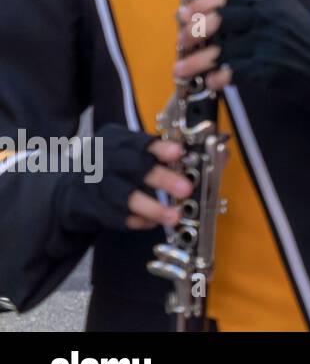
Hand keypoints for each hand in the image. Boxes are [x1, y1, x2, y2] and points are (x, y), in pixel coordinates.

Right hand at [55, 124, 191, 233]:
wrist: (64, 190)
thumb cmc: (107, 169)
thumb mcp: (124, 152)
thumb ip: (152, 155)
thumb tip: (192, 160)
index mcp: (114, 140)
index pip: (138, 141)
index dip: (159, 148)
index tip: (178, 153)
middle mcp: (101, 158)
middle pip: (132, 166)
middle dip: (161, 178)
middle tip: (185, 189)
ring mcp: (90, 182)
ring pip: (123, 196)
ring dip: (152, 207)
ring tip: (174, 216)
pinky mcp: (83, 206)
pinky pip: (112, 216)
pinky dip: (135, 221)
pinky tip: (151, 223)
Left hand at [175, 0, 309, 135]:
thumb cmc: (301, 41)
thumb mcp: (282, 12)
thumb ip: (251, 7)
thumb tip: (206, 11)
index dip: (199, 3)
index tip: (182, 13)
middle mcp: (269, 16)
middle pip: (219, 19)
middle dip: (192, 32)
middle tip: (180, 41)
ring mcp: (270, 42)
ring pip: (221, 49)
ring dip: (196, 61)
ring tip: (180, 69)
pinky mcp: (270, 68)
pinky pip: (234, 72)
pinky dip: (217, 78)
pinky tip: (209, 82)